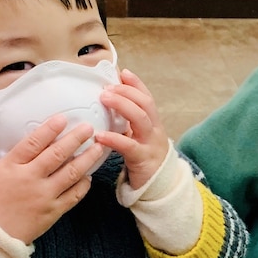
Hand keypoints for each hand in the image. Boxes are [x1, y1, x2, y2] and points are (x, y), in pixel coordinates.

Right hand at [0, 114, 102, 243]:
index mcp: (11, 166)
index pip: (33, 143)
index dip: (49, 129)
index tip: (62, 118)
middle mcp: (29, 179)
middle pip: (57, 154)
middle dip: (76, 139)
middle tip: (89, 128)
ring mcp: (43, 196)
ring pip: (71, 173)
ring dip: (87, 159)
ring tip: (98, 147)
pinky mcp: (52, 212)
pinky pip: (73, 196)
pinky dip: (83, 185)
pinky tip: (89, 176)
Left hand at [94, 69, 168, 189]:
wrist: (159, 186)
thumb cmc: (143, 158)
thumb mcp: (138, 137)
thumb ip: (127, 122)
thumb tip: (107, 104)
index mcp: (152, 122)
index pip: (146, 97)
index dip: (136, 83)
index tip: (122, 72)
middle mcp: (154, 129)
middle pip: (145, 104)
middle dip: (127, 91)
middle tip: (107, 87)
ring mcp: (150, 143)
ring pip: (141, 119)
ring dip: (122, 105)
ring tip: (104, 99)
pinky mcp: (142, 159)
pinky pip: (129, 146)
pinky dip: (114, 139)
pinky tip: (99, 136)